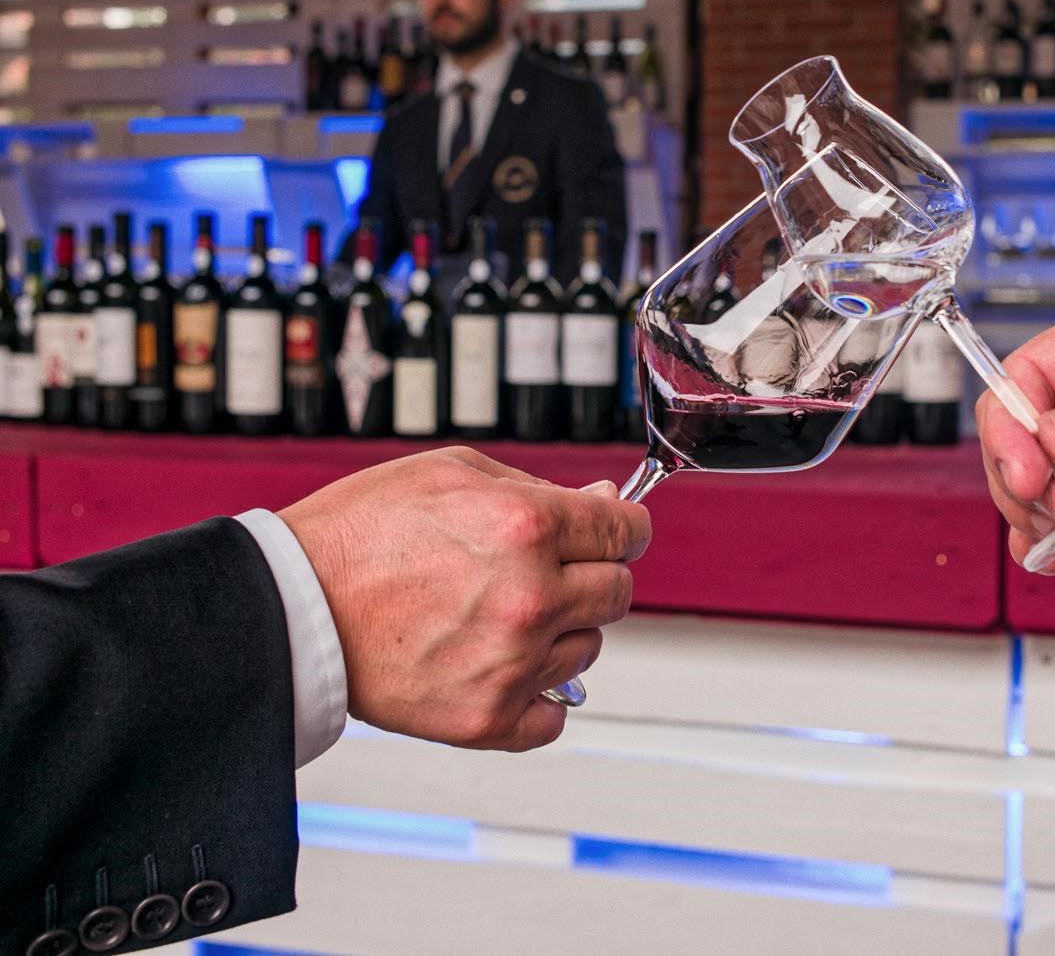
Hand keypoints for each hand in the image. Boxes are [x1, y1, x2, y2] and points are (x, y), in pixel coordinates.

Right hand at [279, 447, 649, 751]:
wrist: (290, 606)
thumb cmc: (360, 533)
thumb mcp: (453, 472)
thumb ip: (540, 486)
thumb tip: (605, 502)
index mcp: (527, 526)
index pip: (627, 531)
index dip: (622, 526)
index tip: (613, 531)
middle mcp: (531, 597)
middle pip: (617, 591)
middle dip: (591, 574)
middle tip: (543, 571)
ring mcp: (512, 663)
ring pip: (588, 649)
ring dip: (561, 631)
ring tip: (500, 615)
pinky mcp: (486, 719)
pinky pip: (554, 717)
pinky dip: (538, 696)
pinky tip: (503, 667)